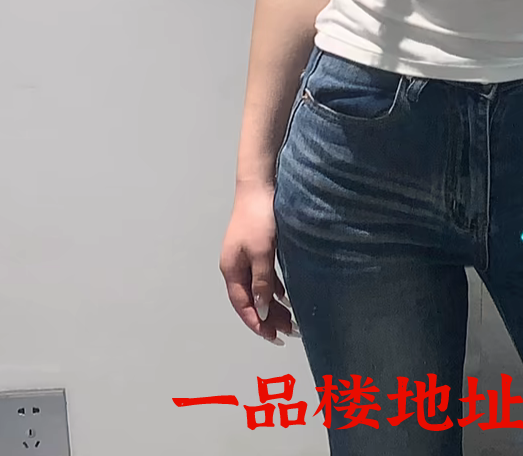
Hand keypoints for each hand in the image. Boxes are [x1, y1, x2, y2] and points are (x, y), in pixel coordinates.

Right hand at [219, 182, 299, 344]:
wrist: (259, 185)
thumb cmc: (259, 218)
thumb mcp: (262, 252)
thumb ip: (262, 282)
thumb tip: (262, 310)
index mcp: (232, 270)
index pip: (243, 306)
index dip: (258, 324)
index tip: (274, 338)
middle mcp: (236, 267)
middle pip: (251, 300)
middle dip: (268, 318)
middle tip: (289, 331)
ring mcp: (245, 258)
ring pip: (259, 289)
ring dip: (273, 305)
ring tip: (291, 319)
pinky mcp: (257, 248)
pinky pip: (265, 276)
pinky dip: (274, 288)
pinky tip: (286, 295)